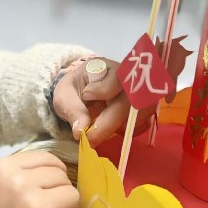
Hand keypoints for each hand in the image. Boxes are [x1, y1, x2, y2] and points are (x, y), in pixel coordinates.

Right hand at [0, 151, 79, 207]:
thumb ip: (21, 172)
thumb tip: (56, 169)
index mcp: (5, 168)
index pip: (48, 158)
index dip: (55, 171)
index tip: (50, 183)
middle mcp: (20, 183)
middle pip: (62, 176)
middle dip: (60, 189)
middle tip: (48, 204)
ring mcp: (35, 206)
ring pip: (72, 195)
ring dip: (66, 206)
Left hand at [52, 39, 190, 146]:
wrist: (80, 95)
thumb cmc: (73, 92)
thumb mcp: (64, 98)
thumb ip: (72, 110)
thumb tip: (80, 131)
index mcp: (106, 68)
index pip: (115, 77)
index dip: (104, 89)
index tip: (86, 96)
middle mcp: (126, 78)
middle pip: (128, 100)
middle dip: (108, 124)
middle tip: (90, 140)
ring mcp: (137, 92)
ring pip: (138, 113)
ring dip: (118, 128)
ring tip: (98, 133)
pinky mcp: (142, 107)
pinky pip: (142, 122)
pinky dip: (126, 131)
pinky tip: (111, 130)